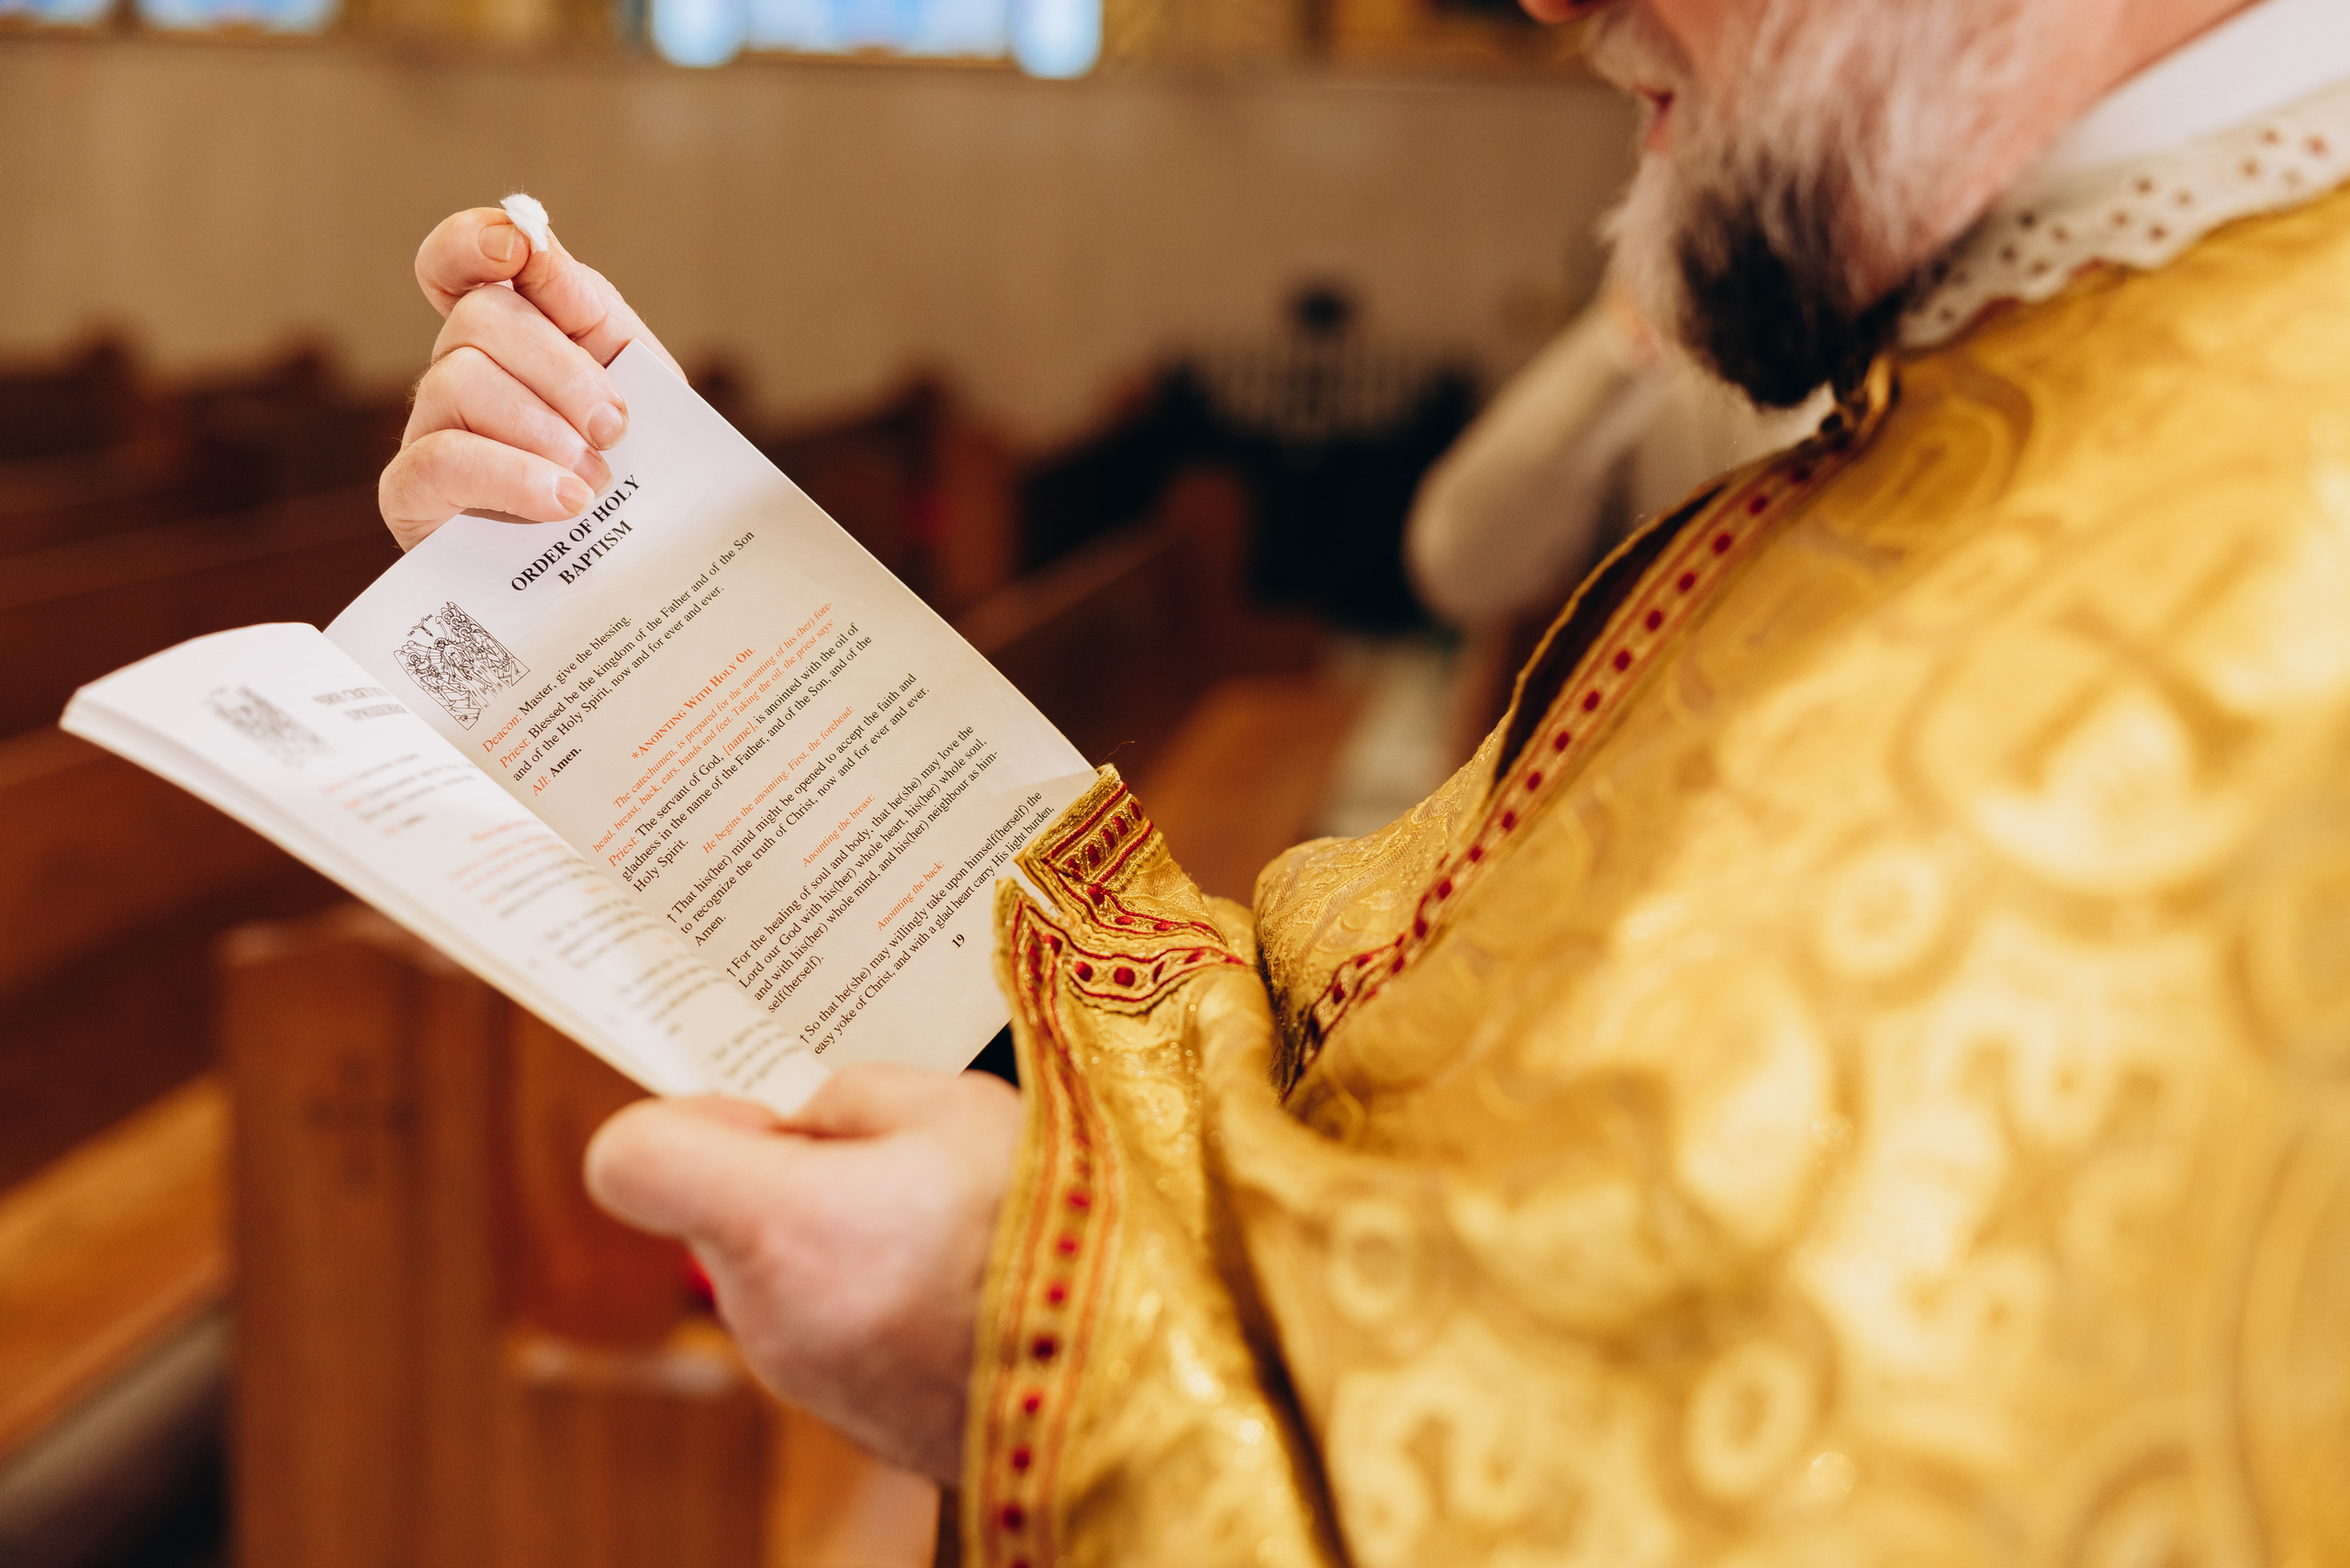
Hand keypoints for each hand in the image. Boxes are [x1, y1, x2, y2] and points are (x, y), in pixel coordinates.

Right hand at [380, 207, 685, 549]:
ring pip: (461, 382)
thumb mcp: (637, 384)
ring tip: (595, 479)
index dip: (472, 242)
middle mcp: (456, 374)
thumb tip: (535, 245)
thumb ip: (591, 308)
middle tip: (613, 428)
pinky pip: (444, 459)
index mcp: (510, 338)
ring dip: (544, 430)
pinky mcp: (412, 497)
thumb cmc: (632, 473)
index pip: (456, 262)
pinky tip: (566, 502)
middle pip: (478, 320)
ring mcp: (427, 433)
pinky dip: (514, 476)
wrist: (631, 577)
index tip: (515, 248)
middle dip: (562, 370)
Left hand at [582, 1064, 1023, 1481]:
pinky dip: (870, 1298)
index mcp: (779, 1224)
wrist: (1128, 1379)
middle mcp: (767, 1314)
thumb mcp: (956, 1109)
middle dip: (789, 1179)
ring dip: (838, 1241)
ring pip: (777, 1275)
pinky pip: (824, 1328)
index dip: (684, 1121)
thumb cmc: (1049, 1233)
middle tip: (899, 1164)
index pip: (631, 1161)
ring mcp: (803, 1378)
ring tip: (949, 1228)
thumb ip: (852, 1098)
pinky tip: (958, 1286)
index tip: (763, 1120)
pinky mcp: (847, 1419)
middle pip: (721, 1217)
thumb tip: (809, 1127)